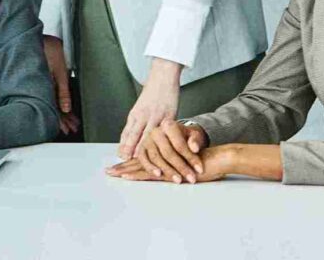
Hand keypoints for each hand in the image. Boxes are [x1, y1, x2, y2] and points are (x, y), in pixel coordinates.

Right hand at [43, 35, 79, 134]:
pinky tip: (62, 106)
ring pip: (51, 102)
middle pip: (52, 108)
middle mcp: (42, 88)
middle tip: (71, 129)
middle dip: (62, 120)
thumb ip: (63, 90)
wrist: (35, 36)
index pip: (54, 110)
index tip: (67, 130)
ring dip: (61, 113)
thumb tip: (66, 108)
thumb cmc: (48, 49)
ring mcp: (41, 83)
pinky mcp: (41, 78)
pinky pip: (50, 93)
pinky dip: (57, 102)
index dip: (61, 122)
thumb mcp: (60, 70)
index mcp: (46, 88)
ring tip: (70, 121)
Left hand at [107, 145, 229, 183]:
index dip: (129, 162)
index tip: (117, 168)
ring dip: (127, 171)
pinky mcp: (168, 167)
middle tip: (109, 172)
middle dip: (123, 166)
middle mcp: (161, 146)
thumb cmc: (200, 160)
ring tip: (114, 174)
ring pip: (142, 164)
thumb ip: (170, 161)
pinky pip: (150, 171)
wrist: (215, 158)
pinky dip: (137, 174)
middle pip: (139, 159)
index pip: (143, 156)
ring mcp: (164, 156)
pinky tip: (127, 176)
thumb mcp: (182, 161)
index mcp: (163, 146)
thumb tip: (157, 168)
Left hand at [118, 58, 181, 159]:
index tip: (119, 156)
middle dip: (129, 148)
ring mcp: (156, 115)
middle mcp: (143, 114)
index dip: (123, 145)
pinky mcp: (168, 115)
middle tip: (124, 160)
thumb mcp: (141, 107)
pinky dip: (162, 140)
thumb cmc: (153, 92)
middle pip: (134, 134)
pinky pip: (164, 130)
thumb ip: (136, 123)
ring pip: (147, 134)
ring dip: (143, 147)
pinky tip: (162, 148)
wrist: (163, 76)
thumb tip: (128, 139)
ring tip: (139, 158)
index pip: (127, 132)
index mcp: (135, 113)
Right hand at [135, 119, 208, 182]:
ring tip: (178, 180)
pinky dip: (150, 168)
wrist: (175, 137)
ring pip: (156, 157)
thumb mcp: (194, 135)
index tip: (200, 169)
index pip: (179, 144)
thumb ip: (195, 140)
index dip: (190, 158)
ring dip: (167, 170)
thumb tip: (194, 148)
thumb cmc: (186, 138)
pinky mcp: (141, 149)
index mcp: (169, 125)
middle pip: (167, 152)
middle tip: (191, 178)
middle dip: (181, 167)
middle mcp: (156, 131)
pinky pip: (143, 159)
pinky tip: (159, 175)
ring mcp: (147, 140)